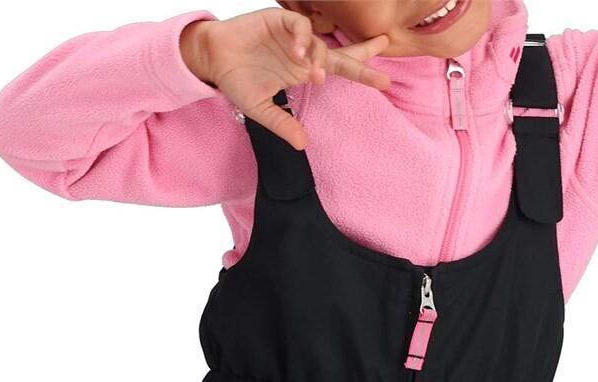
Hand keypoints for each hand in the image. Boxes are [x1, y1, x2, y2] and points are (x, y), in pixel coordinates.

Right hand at [180, 10, 389, 149]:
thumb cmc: (236, 81)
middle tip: (385, 45)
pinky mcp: (278, 20)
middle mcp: (303, 53)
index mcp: (303, 71)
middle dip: (363, 50)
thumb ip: (283, 124)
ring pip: (319, 41)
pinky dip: (301, 39)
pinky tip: (297, 53)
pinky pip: (299, 26)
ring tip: (316, 77)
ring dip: (321, 58)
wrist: (212, 58)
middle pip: (340, 50)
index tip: (385, 82)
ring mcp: (292, 36)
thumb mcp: (261, 110)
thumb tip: (303, 145)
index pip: (339, 70)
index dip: (362, 74)